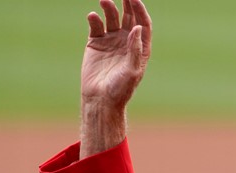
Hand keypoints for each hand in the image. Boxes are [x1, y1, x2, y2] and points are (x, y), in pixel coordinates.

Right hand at [80, 0, 151, 157]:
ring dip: (109, 7)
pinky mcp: (95, 43)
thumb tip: (137, 27)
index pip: (142, 23)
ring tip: (105, 0)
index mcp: (140, 47)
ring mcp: (111, 41)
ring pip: (111, 17)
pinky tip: (93, 16)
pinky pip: (96, 26)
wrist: (100, 100)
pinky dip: (94, 19)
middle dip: (127, 2)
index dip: (140, 10)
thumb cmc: (120, 89)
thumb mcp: (132, 71)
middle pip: (129, 16)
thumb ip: (135, 49)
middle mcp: (126, 41)